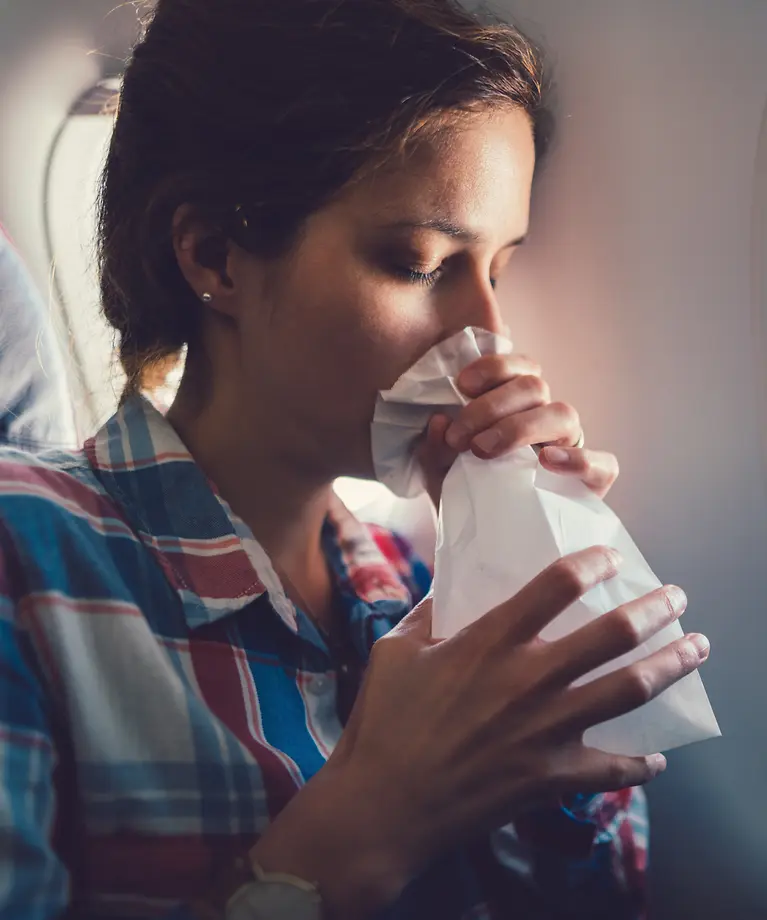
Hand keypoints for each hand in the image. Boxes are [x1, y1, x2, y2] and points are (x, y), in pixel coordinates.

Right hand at [252, 547, 708, 918]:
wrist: (384, 806)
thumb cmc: (383, 722)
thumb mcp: (394, 651)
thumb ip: (427, 613)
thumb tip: (446, 587)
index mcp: (490, 641)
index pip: (557, 585)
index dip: (591, 562)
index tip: (610, 557)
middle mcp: (529, 678)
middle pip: (612, 634)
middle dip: (654, 609)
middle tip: (676, 597)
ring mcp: (546, 730)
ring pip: (629, 691)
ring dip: (671, 666)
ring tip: (697, 649)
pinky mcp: (551, 777)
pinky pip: (612, 769)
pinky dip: (641, 764)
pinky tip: (657, 759)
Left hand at [415, 353, 617, 504]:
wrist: (488, 545)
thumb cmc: (467, 497)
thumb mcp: (442, 474)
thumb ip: (436, 449)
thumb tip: (438, 421)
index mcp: (516, 405)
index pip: (516, 369)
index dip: (493, 367)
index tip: (462, 384)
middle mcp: (545, 418)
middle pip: (535, 387)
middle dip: (492, 406)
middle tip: (460, 437)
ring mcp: (571, 447)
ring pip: (563, 414)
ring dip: (520, 427)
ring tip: (484, 452)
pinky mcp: (593, 482)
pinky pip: (603, 463)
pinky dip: (578, 459)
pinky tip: (546, 463)